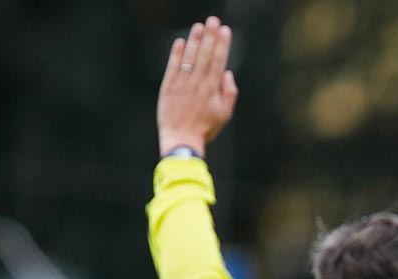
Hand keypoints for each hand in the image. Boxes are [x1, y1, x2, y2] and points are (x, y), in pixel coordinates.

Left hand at [158, 17, 237, 155]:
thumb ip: (229, 93)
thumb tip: (227, 74)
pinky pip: (173, 66)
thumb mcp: (224, 115)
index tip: (225, 31)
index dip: (222, 45)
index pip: (218, 62)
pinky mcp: (168, 87)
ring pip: (190, 58)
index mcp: (212, 90)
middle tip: (213, 21)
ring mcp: (182, 84)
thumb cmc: (205, 129)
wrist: (182, 140)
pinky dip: (177, 53)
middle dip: (210, 37)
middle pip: (205, 56)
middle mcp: (197, 84)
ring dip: (195, 41)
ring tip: (199, 26)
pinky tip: (181, 42)